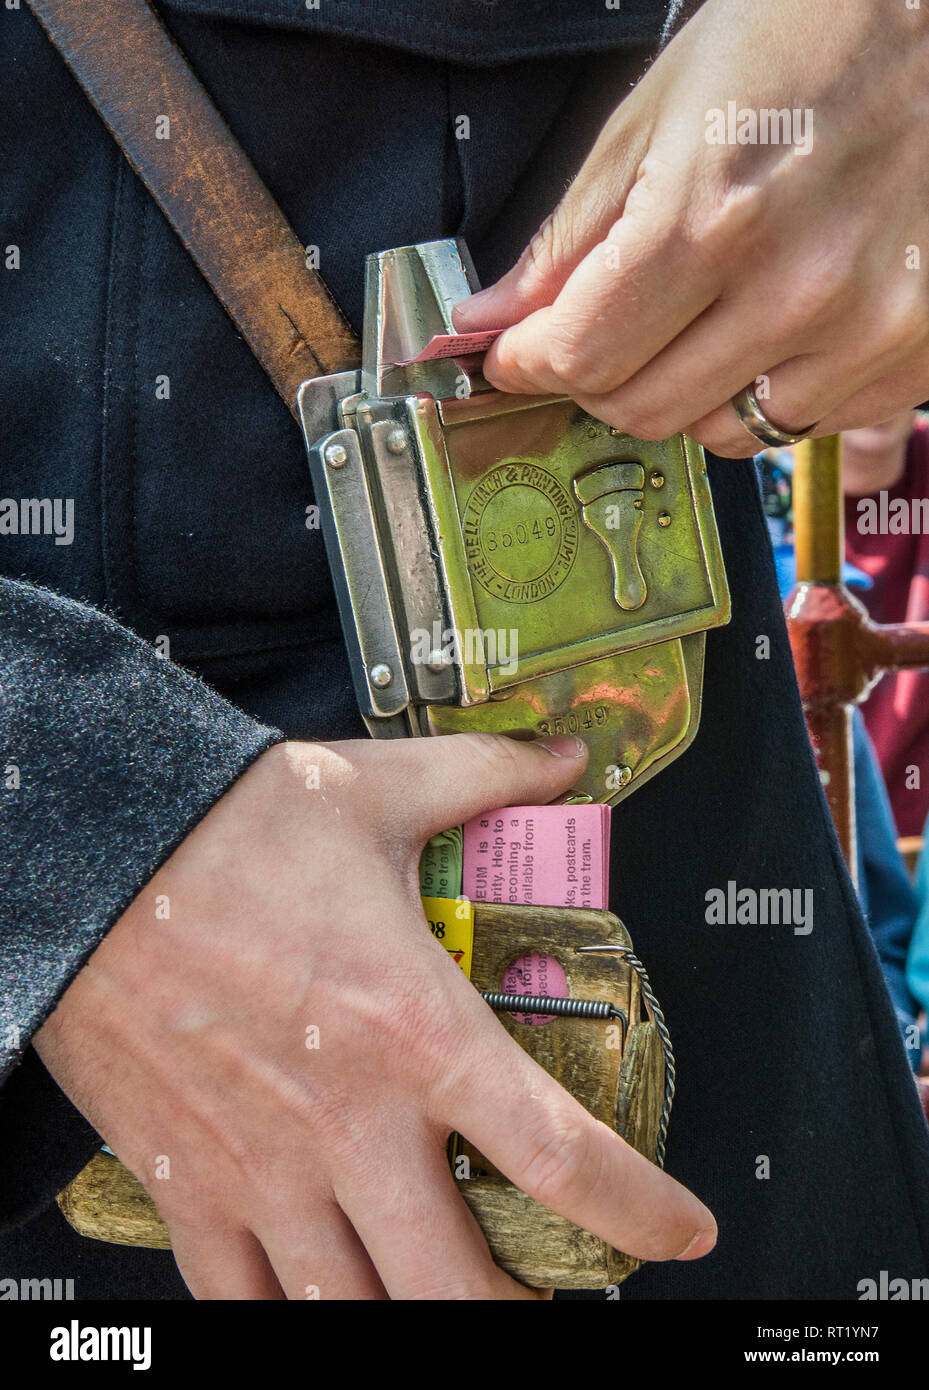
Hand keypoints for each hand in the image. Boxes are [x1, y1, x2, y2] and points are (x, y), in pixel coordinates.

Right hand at [36, 734, 715, 1299]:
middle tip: (549, 1290)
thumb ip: (490, 776)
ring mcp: (263, 1169)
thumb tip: (566, 753)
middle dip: (523, 1309)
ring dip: (416, 1323)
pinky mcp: (184, 1183)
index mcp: (417, 1029)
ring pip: (355, 1316)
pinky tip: (323, 1296)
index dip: (640, 1213)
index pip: (561, 1156)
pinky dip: (293, 1318)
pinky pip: (245, 1304)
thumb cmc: (232, 825)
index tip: (679, 1233)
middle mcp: (349, 1122)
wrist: (94, 854)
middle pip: (460, 1288)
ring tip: (444, 1298)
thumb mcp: (379, 787)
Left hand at [455, 0, 928, 455]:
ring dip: (684, 392)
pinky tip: (772, 326)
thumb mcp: (655, 118)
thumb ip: (566, 242)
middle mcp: (797, 289)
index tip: (516, 354)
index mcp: (714, 219)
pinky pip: (805, 422)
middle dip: (596, 380)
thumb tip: (491, 323)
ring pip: (724, 432)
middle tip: (596, 335)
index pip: (583, 357)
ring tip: (697, 320)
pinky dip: (767, 390)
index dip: (530, 362)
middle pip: (645, 409)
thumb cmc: (798, 36)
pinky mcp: (916, 349)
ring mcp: (867, 328)